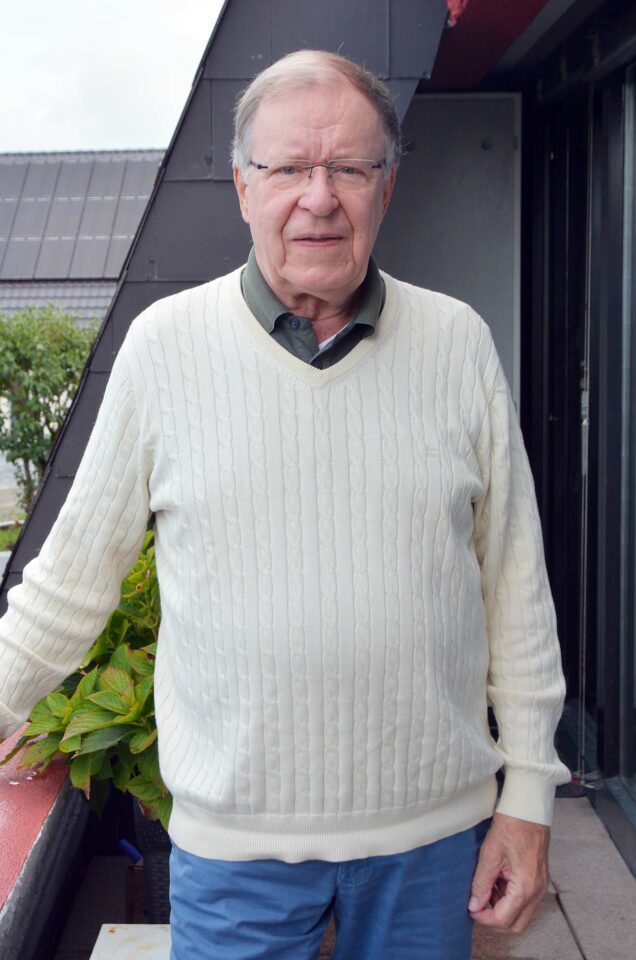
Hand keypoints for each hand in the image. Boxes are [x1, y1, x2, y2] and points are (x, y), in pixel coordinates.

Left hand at [468, 812, 549, 931]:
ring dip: (502, 908)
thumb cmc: (511, 825)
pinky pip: (525, 900)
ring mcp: (540, 885)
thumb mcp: (490, 853)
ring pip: (521, 913)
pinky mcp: (538, 878)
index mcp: (525, 887)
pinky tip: (496, 882)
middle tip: (477, 905)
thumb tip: (474, 904)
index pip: (503, 919)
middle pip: (516, 924)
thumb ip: (482, 883)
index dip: (483, 917)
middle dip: (494, 919)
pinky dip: (509, 898)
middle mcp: (537, 891)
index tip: (470, 908)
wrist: (528, 808)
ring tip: (485, 889)